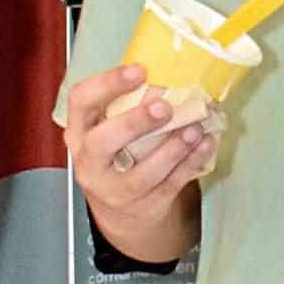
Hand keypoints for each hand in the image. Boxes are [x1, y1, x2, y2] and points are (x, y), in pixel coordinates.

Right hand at [61, 60, 214, 237]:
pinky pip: (170, 185)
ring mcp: (115, 190)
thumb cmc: (118, 157)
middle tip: (165, 106)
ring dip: (173, 147)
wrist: (123, 213)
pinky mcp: (145, 205)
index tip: (139, 71)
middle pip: (102, 142)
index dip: (107, 84)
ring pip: (142, 173)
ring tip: (195, 126)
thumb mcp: (110, 130)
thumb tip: (166, 75)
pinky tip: (204, 144)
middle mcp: (90, 163)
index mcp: (79, 133)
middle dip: (135, 122)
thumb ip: (127, 105)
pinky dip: (191, 163)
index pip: (80, 102)